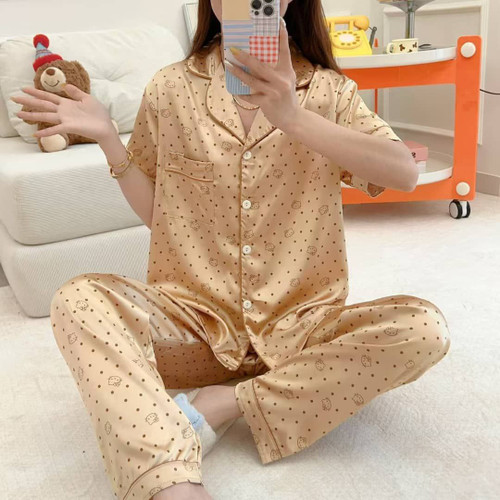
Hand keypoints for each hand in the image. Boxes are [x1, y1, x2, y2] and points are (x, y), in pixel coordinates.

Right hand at [11, 84, 115, 142]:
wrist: (106, 127)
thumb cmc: (99, 114)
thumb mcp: (88, 98)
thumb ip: (76, 92)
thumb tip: (66, 85)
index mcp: (67, 103)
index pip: (48, 96)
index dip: (36, 92)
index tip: (24, 88)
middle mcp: (63, 111)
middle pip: (42, 104)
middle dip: (28, 101)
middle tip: (13, 98)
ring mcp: (65, 119)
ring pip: (45, 115)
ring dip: (31, 114)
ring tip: (18, 114)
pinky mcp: (69, 127)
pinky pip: (55, 129)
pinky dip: (45, 132)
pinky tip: (35, 134)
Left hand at [226, 16, 300, 131]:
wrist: (292, 118)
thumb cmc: (286, 97)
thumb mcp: (286, 80)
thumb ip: (276, 70)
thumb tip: (257, 59)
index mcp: (287, 71)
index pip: (284, 50)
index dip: (281, 36)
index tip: (278, 23)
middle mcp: (281, 80)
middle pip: (260, 65)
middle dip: (244, 57)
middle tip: (233, 50)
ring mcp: (274, 92)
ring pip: (251, 80)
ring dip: (237, 72)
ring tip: (228, 65)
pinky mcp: (267, 103)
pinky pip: (250, 96)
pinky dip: (242, 94)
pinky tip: (235, 91)